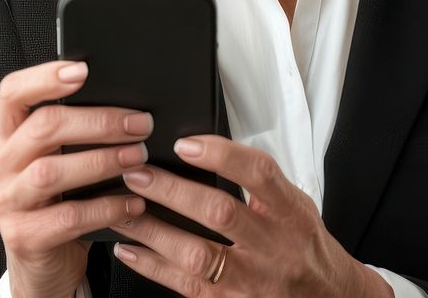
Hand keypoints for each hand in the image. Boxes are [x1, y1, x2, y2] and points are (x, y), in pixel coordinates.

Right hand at [0, 59, 153, 297]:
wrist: (45, 263)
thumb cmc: (59, 198)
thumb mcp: (59, 158)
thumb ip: (74, 130)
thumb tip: (126, 103)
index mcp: (6, 135)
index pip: (13, 92)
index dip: (45, 77)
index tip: (83, 69)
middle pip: (42, 128)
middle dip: (97, 122)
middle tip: (139, 123)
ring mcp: (6, 203)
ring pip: (51, 172)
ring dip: (102, 161)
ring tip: (139, 157)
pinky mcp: (22, 238)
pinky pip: (67, 218)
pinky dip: (106, 207)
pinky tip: (134, 202)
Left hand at [107, 135, 391, 296]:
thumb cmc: (304, 244)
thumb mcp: (296, 204)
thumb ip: (260, 181)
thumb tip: (206, 147)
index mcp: (290, 213)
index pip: (258, 174)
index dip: (221, 155)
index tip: (186, 143)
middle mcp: (273, 248)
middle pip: (220, 214)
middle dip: (174, 191)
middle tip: (138, 172)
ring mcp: (252, 282)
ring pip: (197, 256)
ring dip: (154, 230)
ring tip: (123, 207)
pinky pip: (186, 287)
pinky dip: (152, 267)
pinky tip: (129, 248)